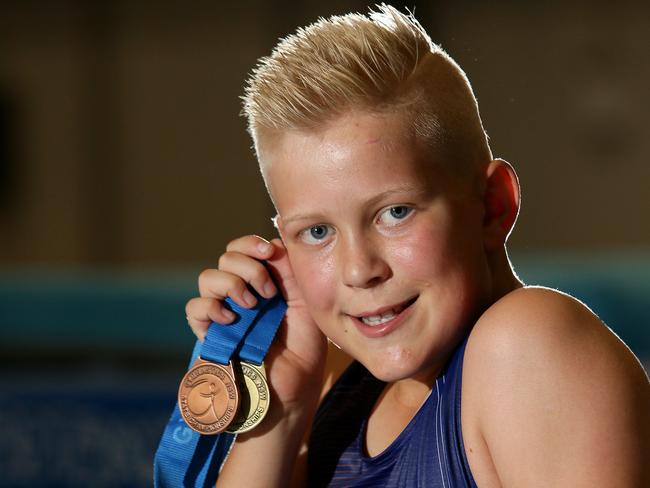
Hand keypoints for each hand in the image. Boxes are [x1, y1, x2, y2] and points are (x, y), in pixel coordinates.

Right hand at [185, 235, 327, 409]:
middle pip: (226, 257)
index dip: (252, 244)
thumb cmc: (303, 350)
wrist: (292, 390)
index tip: (269, 252)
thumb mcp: (305, 305)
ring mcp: (223, 312)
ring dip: (230, 284)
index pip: (245, 249)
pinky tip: (231, 319)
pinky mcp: (209, 334)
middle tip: (268, 290)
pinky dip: (210, 307)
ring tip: (251, 306)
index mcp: (263, 282)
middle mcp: (240, 292)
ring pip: (207, 277)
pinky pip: (194, 308)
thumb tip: (274, 243)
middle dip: (248, 266)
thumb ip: (290, 274)